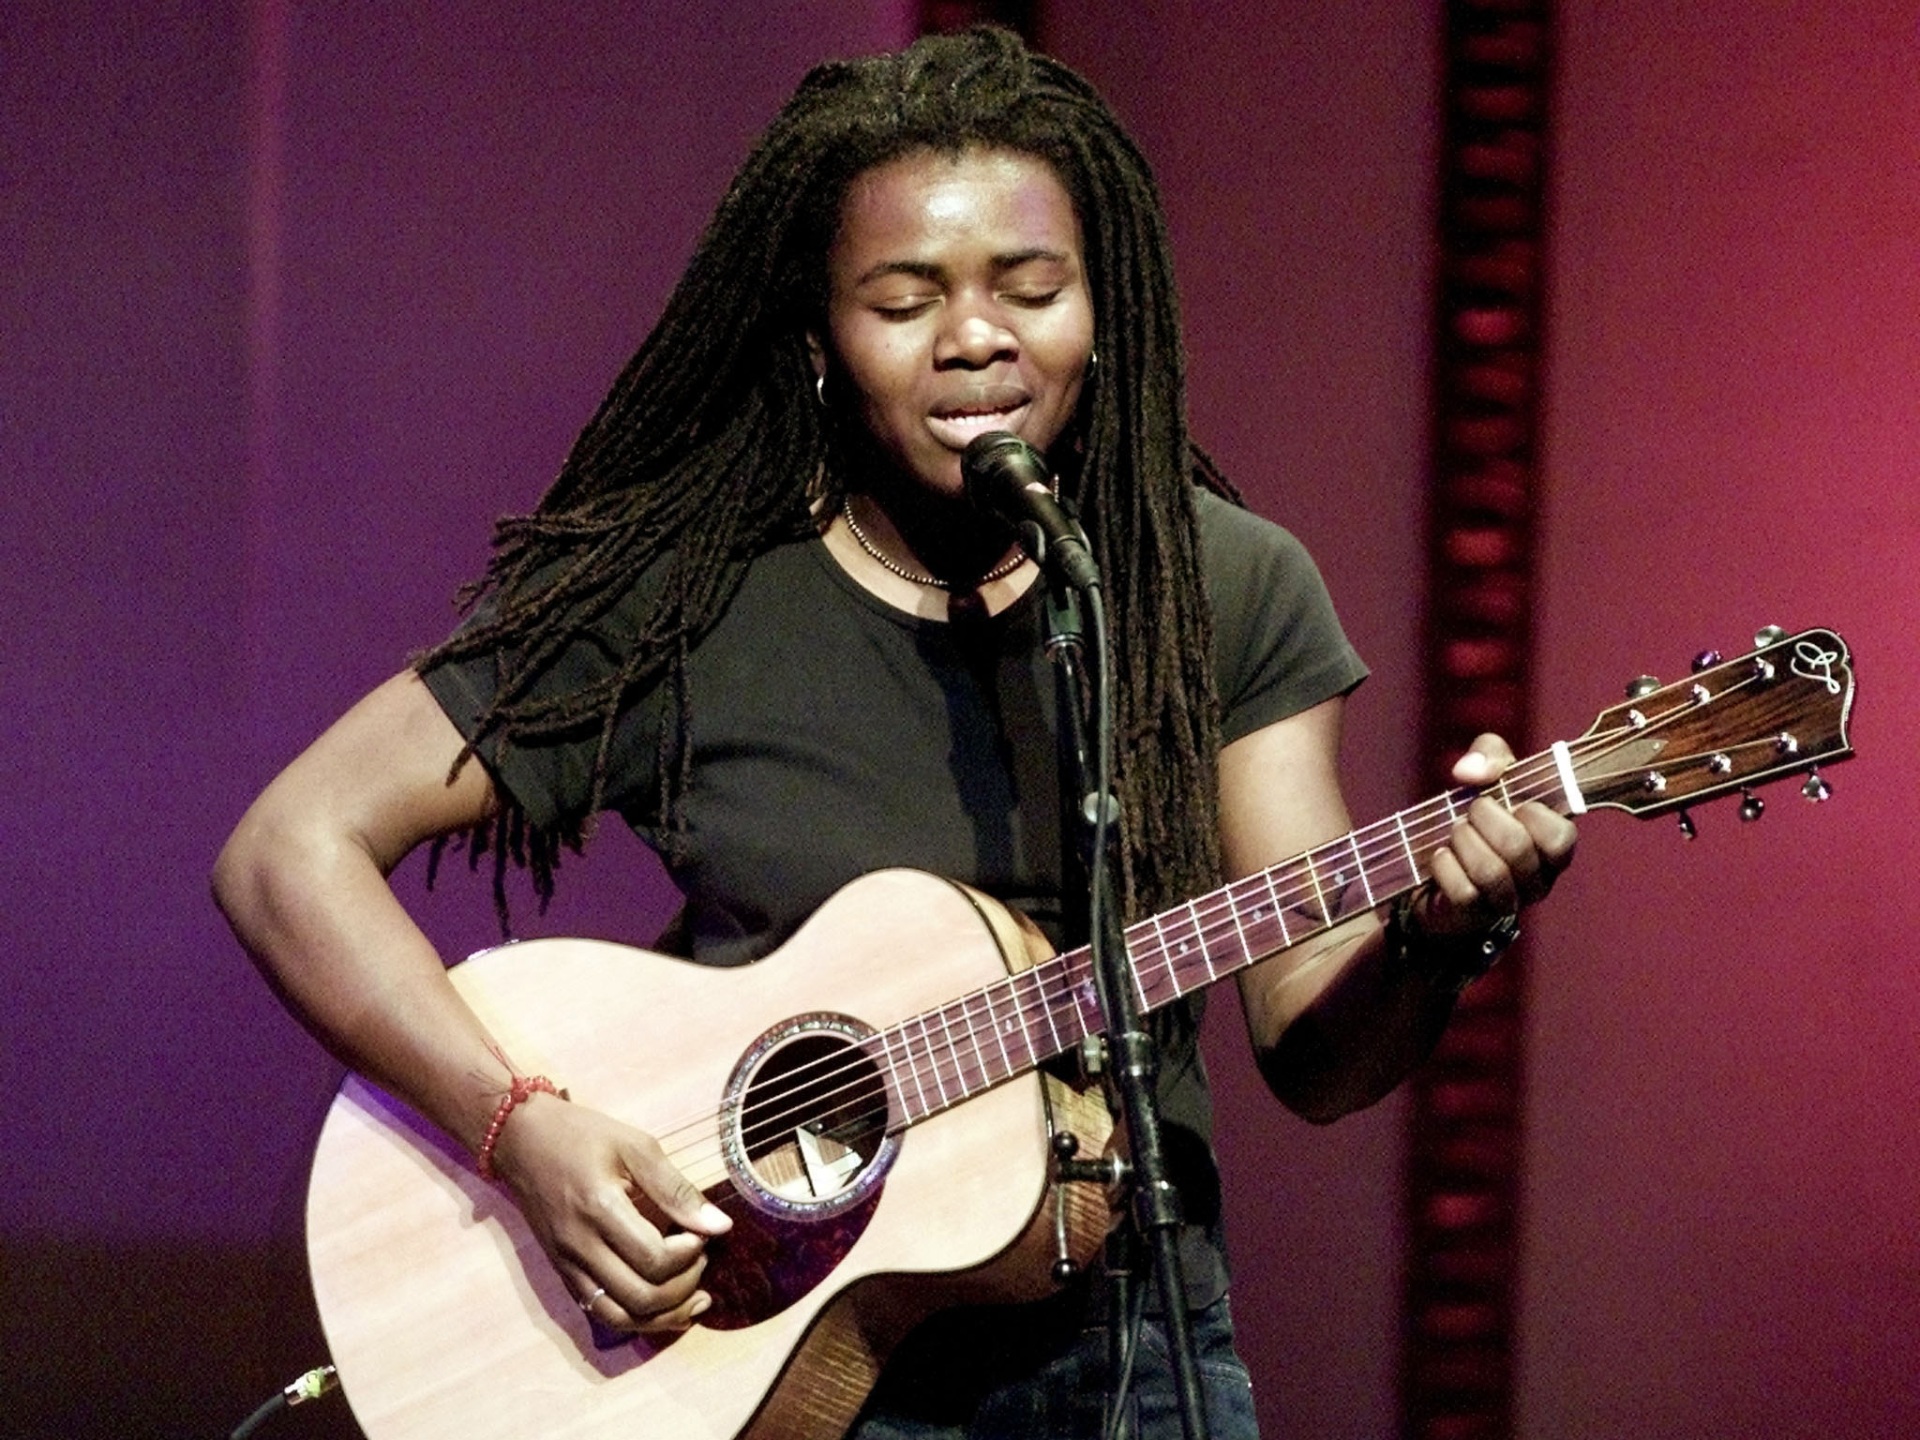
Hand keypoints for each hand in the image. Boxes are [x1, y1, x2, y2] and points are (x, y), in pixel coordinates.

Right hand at [486, 1092, 731, 1334]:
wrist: (521, 1141)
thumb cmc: (582, 1136)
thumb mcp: (636, 1147)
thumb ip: (676, 1190)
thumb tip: (720, 1225)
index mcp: (600, 1208)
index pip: (653, 1258)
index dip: (689, 1254)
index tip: (702, 1233)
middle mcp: (580, 1246)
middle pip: (640, 1296)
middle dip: (683, 1286)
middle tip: (700, 1259)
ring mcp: (568, 1265)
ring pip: (620, 1317)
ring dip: (664, 1316)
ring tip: (694, 1296)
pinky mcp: (563, 1273)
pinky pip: (601, 1313)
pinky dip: (637, 1318)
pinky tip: (665, 1308)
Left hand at [1417, 733, 1576, 937]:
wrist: (1440, 866)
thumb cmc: (1479, 816)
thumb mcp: (1491, 773)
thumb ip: (1490, 755)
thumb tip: (1468, 771)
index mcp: (1553, 844)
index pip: (1561, 836)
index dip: (1532, 814)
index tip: (1511, 801)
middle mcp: (1539, 877)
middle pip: (1518, 848)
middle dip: (1484, 818)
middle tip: (1471, 810)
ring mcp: (1510, 900)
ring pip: (1491, 872)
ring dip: (1464, 841)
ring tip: (1455, 831)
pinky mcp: (1476, 915)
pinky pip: (1464, 892)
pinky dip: (1445, 866)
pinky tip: (1441, 855)